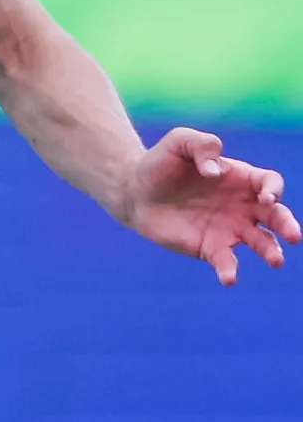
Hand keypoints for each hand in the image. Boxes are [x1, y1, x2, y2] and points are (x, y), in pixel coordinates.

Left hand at [113, 127, 297, 284]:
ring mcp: (229, 228)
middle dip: (287, 224)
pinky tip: (229, 279)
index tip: (265, 198)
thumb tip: (216, 172)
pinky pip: (226, 261)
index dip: (273, 190)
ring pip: (260, 241)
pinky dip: (230, 270)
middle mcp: (242, 205)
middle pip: (276, 215)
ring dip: (271, 250)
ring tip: (276, 260)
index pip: (270, 183)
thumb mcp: (180, 142)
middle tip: (294, 235)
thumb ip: (203, 145)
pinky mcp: (209, 247)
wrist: (135, 192)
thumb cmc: (161, 164)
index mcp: (241, 178)